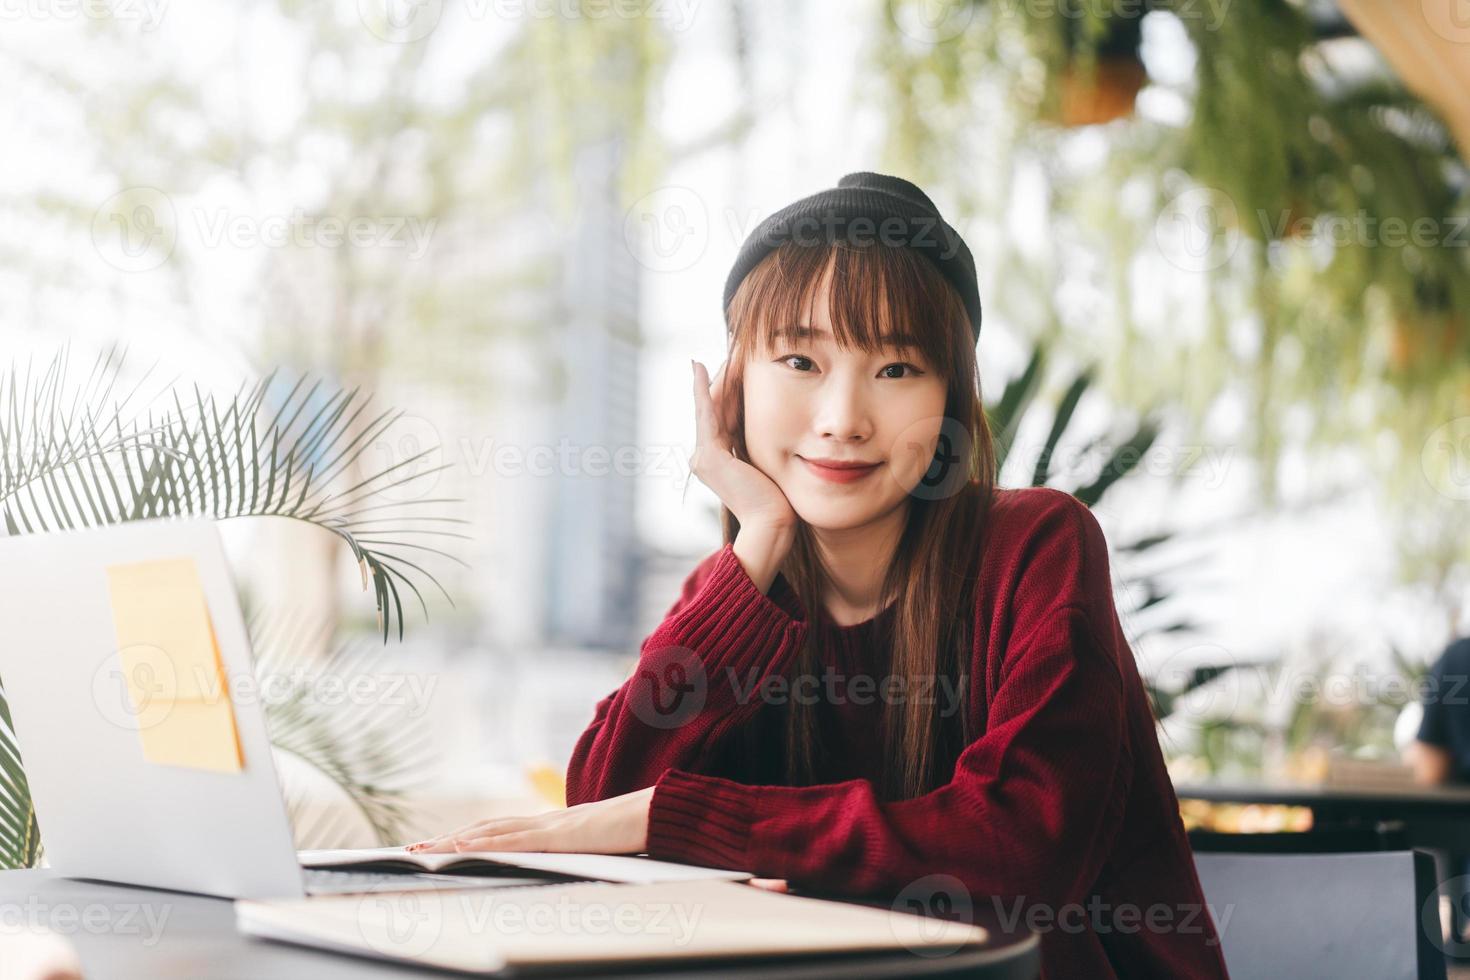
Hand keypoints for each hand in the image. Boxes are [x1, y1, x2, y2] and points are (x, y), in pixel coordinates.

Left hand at [404, 786, 654, 854]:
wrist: (658, 813)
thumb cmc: (636, 829)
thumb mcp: (602, 845)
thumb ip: (581, 850)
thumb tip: (574, 859)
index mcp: (554, 826)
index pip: (501, 831)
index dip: (468, 837)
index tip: (439, 846)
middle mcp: (545, 822)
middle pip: (486, 830)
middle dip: (447, 840)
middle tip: (412, 851)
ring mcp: (550, 827)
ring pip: (490, 833)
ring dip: (452, 842)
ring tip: (422, 852)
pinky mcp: (558, 836)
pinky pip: (512, 842)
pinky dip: (482, 845)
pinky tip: (459, 850)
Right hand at [690, 359, 797, 533]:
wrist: (772, 525)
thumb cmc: (779, 500)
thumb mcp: (767, 462)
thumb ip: (759, 443)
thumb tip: (778, 422)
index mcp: (716, 459)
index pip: (721, 415)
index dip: (728, 388)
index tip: (737, 363)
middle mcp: (703, 457)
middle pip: (714, 407)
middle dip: (723, 378)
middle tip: (733, 348)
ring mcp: (703, 457)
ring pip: (710, 406)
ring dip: (717, 377)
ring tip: (725, 352)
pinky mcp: (709, 456)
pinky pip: (707, 414)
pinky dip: (704, 390)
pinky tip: (702, 367)